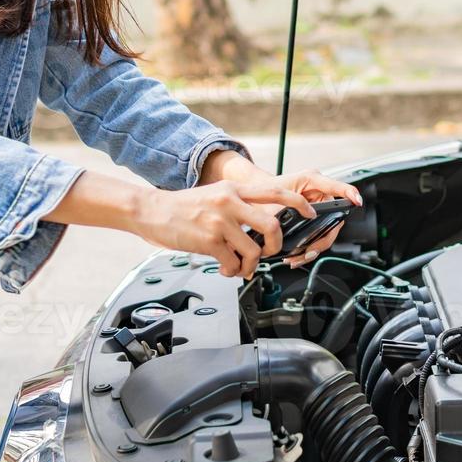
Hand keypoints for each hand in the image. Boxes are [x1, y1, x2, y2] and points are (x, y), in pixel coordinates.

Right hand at [127, 179, 314, 278]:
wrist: (151, 210)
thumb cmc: (182, 207)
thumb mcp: (215, 196)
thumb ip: (238, 207)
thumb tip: (258, 231)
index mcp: (235, 190)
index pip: (276, 191)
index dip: (298, 203)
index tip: (309, 213)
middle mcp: (230, 202)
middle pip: (272, 225)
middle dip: (276, 245)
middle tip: (268, 253)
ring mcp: (220, 221)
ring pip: (253, 250)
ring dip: (250, 265)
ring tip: (240, 267)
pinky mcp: (208, 240)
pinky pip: (232, 262)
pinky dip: (232, 270)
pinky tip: (224, 268)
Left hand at [264, 168, 362, 268]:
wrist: (257, 194)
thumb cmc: (266, 189)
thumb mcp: (277, 197)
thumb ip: (293, 207)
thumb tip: (306, 223)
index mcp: (312, 180)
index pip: (337, 186)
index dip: (349, 193)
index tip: (357, 201)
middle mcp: (318, 192)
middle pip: (333, 219)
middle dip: (322, 240)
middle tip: (309, 251)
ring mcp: (318, 205)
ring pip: (327, 231)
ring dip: (314, 247)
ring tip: (299, 257)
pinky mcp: (314, 217)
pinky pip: (319, 233)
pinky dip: (309, 247)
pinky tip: (298, 255)